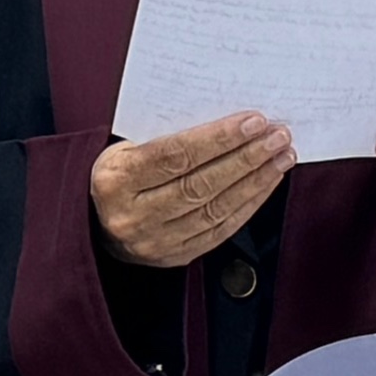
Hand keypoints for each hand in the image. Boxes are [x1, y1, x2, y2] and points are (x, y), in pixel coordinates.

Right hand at [92, 111, 294, 268]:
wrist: (94, 222)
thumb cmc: (118, 172)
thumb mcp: (124, 146)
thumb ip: (165, 135)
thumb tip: (227, 118)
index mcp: (115, 179)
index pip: (175, 155)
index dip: (217, 138)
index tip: (253, 121)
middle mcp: (132, 215)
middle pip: (200, 184)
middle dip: (246, 157)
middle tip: (278, 136)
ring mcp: (154, 241)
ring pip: (215, 209)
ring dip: (255, 180)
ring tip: (281, 156)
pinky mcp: (174, 257)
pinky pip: (220, 231)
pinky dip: (248, 205)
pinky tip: (266, 183)